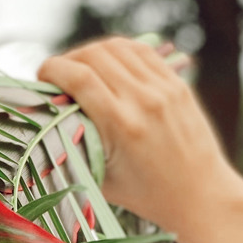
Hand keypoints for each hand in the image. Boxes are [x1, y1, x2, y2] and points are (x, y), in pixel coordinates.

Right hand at [38, 37, 242, 235]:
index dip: (52, 69)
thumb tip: (43, 121)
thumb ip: (72, 148)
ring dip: (91, 51)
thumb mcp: (101, 178)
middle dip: (67, 59)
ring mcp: (164, 89)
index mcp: (121, 125)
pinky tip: (109, 64)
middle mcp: (144, 100)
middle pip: (94, 55)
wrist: (201, 195)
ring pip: (117, 47)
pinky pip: (142, 52)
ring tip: (82, 67)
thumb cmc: (147, 196)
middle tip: (58, 76)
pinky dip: (119, 51)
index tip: (41, 78)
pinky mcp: (178, 85)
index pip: (78, 77)